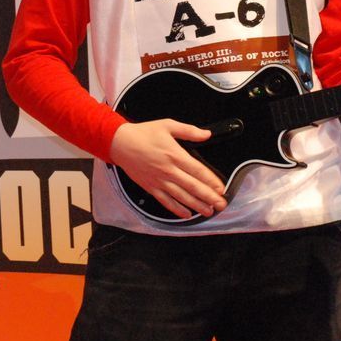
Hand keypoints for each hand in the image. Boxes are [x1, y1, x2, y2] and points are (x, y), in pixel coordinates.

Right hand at [109, 119, 226, 218]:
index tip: (221, 188)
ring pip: (182, 197)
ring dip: (197, 205)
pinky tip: (187, 214)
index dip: (211, 181)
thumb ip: (189, 131)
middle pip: (193, 187)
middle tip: (221, 204)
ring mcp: (159, 181)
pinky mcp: (150, 187)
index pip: (198, 171)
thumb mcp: (167, 125)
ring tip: (209, 211)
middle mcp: (168, 170)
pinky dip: (177, 209)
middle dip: (209, 197)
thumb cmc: (142, 134)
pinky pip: (166, 201)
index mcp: (174, 154)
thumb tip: (206, 134)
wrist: (119, 143)